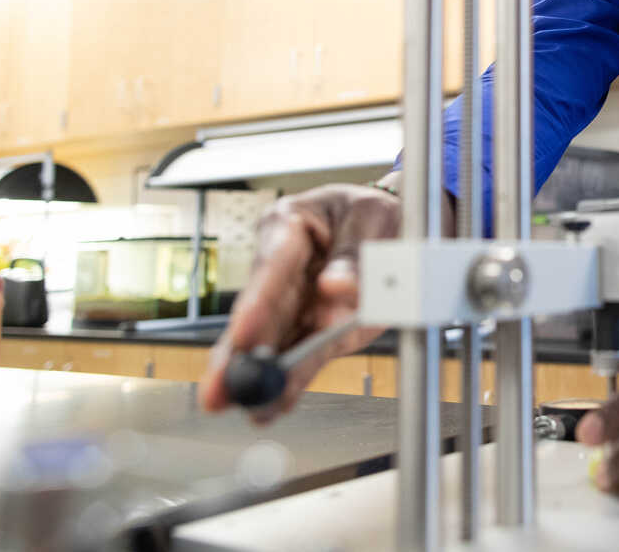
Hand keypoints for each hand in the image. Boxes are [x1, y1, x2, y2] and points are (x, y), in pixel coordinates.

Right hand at [199, 184, 397, 420]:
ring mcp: (296, 301)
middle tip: (221, 388)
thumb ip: (355, 255)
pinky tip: (276, 404)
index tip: (245, 333)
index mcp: (289, 224)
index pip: (271, 265)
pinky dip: (292, 381)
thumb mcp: (373, 218)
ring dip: (261, 377)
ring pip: (272, 343)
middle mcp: (283, 268)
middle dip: (239, 354)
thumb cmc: (375, 212)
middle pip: (259, 313)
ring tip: (251, 406)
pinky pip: (303, 356)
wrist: (397, 225)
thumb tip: (335, 287)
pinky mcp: (315, 328)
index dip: (257, 303)